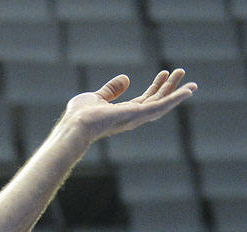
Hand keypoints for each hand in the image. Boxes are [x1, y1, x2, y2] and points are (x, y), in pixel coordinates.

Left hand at [63, 68, 196, 141]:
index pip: (144, 101)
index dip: (155, 88)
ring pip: (161, 105)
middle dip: (169, 88)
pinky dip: (175, 99)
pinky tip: (187, 91)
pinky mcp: (137, 115)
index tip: (164, 74)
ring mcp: (135, 118)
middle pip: (155, 102)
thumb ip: (111, 90)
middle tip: (180, 72)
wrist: (75, 125)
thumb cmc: (80, 115)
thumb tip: (126, 79)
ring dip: (176, 93)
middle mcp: (131, 118)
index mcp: (122, 114)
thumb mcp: (97, 97)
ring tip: (190, 82)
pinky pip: (160, 106)